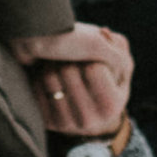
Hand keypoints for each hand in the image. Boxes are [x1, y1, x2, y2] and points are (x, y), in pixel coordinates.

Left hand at [9, 24, 133, 137]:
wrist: (91, 115)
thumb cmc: (108, 83)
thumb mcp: (121, 69)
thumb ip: (118, 49)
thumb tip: (103, 33)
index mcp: (110, 106)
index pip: (93, 67)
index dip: (89, 53)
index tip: (88, 53)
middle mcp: (89, 119)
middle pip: (68, 70)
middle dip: (68, 55)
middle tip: (70, 54)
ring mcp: (66, 123)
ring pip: (49, 77)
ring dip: (51, 63)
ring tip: (58, 62)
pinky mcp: (48, 122)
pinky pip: (36, 88)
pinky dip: (39, 76)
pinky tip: (49, 76)